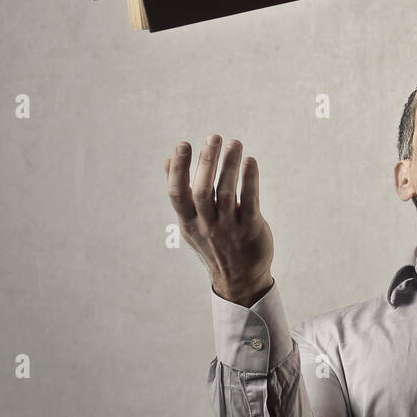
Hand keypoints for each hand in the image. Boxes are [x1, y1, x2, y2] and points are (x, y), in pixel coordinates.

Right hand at [165, 135, 273, 306]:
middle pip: (203, 190)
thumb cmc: (214, 243)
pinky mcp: (250, 229)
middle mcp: (206, 225)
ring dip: (230, 166)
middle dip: (207, 162)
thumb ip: (182, 192)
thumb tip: (166, 160)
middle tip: (214, 137)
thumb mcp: (192, 222)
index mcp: (188, 221)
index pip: (177, 193)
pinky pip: (250, 202)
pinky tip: (250, 162)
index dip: (178, 169)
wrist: (240, 279)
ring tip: (235, 143)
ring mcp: (228, 228)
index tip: (182, 144)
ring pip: (227, 193)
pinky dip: (250, 181)